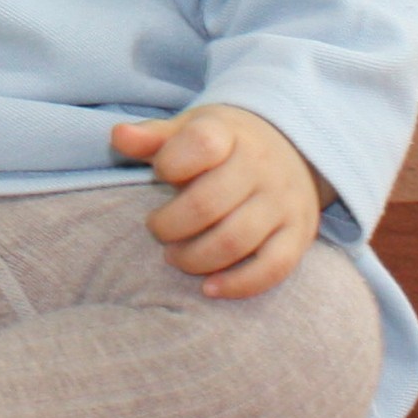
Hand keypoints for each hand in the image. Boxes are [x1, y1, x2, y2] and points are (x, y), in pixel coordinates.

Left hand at [108, 104, 325, 300]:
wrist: (291, 149)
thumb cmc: (224, 145)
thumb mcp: (190, 129)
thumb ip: (153, 136)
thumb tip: (119, 137)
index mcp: (230, 134)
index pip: (201, 144)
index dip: (169, 164)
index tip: (161, 173)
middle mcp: (262, 166)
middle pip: (208, 204)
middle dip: (170, 226)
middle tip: (158, 230)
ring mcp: (284, 201)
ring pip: (235, 240)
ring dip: (195, 258)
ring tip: (176, 257)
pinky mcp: (299, 234)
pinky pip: (273, 267)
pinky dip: (238, 284)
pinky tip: (209, 288)